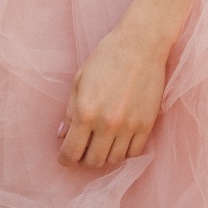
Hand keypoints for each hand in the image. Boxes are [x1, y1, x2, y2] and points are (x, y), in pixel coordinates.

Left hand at [57, 22, 168, 170]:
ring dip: (105, 156)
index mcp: (85, 112)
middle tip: (84, 149)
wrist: (140, 45)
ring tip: (102, 143)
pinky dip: (124, 151)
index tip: (65, 157)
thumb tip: (61, 136)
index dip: (65, 159)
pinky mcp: (146, 125)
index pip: (71, 152)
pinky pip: (134, 153)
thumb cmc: (106, 58)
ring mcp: (128, 127)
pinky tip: (119, 140)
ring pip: (114, 160)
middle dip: (84, 159)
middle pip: (93, 161)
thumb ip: (69, 111)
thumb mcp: (79, 80)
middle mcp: (106, 124)